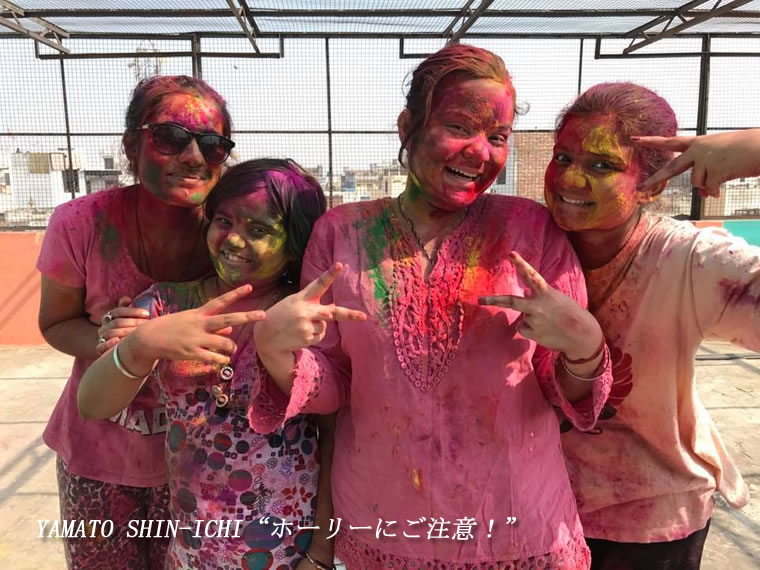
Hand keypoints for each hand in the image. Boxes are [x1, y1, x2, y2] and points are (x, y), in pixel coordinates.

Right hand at [96, 296, 148, 355]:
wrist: (115, 348)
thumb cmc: (124, 330)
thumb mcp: (125, 318)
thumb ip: (126, 308)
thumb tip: (127, 299)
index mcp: (108, 317)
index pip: (117, 311)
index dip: (132, 311)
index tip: (147, 313)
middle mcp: (103, 327)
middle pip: (116, 322)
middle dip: (133, 322)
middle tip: (146, 323)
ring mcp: (102, 338)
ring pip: (111, 333)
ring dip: (125, 332)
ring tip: (138, 333)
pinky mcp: (100, 349)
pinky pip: (100, 347)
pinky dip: (108, 344)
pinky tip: (118, 341)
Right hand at [120, 284, 265, 374]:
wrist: (147, 339)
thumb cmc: (170, 328)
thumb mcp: (190, 322)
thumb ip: (212, 325)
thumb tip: (231, 329)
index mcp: (199, 314)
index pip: (220, 301)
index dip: (235, 294)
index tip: (250, 286)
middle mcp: (200, 324)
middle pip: (228, 319)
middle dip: (247, 317)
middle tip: (263, 314)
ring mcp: (196, 338)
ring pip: (224, 342)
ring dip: (231, 347)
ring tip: (230, 350)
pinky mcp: (191, 352)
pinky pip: (213, 357)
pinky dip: (221, 359)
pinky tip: (222, 360)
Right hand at [254, 262, 366, 355]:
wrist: (264, 336)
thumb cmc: (281, 316)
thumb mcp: (293, 304)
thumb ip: (312, 305)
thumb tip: (332, 313)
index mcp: (301, 298)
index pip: (318, 284)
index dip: (330, 274)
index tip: (340, 265)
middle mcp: (305, 311)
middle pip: (333, 312)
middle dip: (350, 315)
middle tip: (363, 317)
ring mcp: (306, 325)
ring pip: (324, 326)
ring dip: (317, 327)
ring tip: (299, 327)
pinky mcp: (306, 337)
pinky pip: (320, 335)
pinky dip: (313, 336)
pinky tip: (299, 335)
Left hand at [478, 251, 602, 358]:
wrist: (581, 336)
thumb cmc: (570, 314)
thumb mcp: (556, 299)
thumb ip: (539, 296)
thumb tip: (523, 296)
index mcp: (546, 293)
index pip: (532, 275)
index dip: (521, 264)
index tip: (511, 254)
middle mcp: (537, 306)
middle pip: (510, 301)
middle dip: (493, 301)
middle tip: (478, 300)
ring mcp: (533, 320)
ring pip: (522, 318)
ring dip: (532, 319)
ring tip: (549, 323)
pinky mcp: (531, 332)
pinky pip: (524, 328)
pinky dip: (532, 329)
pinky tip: (545, 331)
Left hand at [633, 129, 759, 197]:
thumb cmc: (744, 150)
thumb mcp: (721, 161)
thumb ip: (707, 174)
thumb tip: (703, 193)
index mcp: (698, 143)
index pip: (671, 141)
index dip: (652, 141)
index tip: (635, 139)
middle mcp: (698, 150)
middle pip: (671, 168)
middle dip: (654, 180)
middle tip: (640, 187)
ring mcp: (705, 160)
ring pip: (696, 183)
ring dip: (708, 185)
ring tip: (724, 173)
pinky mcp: (714, 170)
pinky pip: (709, 189)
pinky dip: (716, 191)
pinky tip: (725, 185)